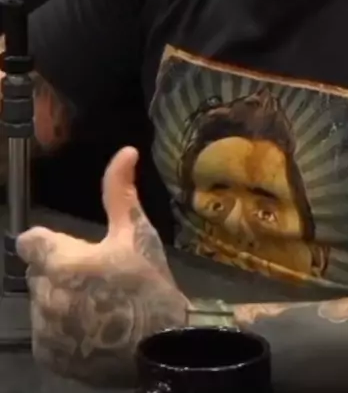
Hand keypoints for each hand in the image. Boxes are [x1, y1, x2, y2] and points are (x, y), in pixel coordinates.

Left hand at [16, 146, 188, 387]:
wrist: (160, 345)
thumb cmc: (149, 285)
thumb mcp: (137, 234)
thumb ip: (120, 192)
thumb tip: (126, 151)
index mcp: (62, 260)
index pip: (30, 242)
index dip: (49, 242)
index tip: (73, 250)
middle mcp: (45, 294)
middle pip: (39, 272)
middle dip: (60, 271)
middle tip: (96, 278)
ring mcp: (44, 328)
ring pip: (41, 302)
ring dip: (60, 300)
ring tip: (97, 305)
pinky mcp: (47, 354)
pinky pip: (45, 333)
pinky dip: (62, 330)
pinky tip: (91, 328)